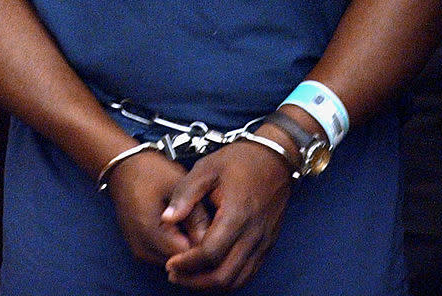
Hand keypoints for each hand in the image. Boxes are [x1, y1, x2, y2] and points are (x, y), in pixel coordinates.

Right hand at [107, 150, 210, 265]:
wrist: (124, 168)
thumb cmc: (151, 172)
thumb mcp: (179, 186)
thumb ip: (195, 215)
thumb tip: (211, 241)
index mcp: (150, 231)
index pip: (185, 256)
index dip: (204, 246)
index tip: (216, 232)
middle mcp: (142, 248)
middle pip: (179, 262)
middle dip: (196, 249)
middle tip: (208, 226)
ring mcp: (139, 251)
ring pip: (174, 261)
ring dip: (186, 248)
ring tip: (195, 223)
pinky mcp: (140, 249)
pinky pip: (165, 255)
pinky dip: (176, 245)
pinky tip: (183, 226)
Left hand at [161, 139, 291, 289]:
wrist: (275, 158)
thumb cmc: (240, 160)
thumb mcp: (208, 168)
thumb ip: (185, 194)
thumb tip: (167, 219)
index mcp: (237, 214)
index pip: (210, 253)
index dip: (188, 264)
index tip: (170, 263)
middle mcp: (253, 233)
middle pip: (224, 275)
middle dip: (196, 281)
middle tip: (175, 274)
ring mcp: (263, 242)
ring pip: (237, 280)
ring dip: (211, 285)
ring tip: (189, 277)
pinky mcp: (267, 244)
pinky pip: (248, 273)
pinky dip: (228, 279)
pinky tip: (211, 271)